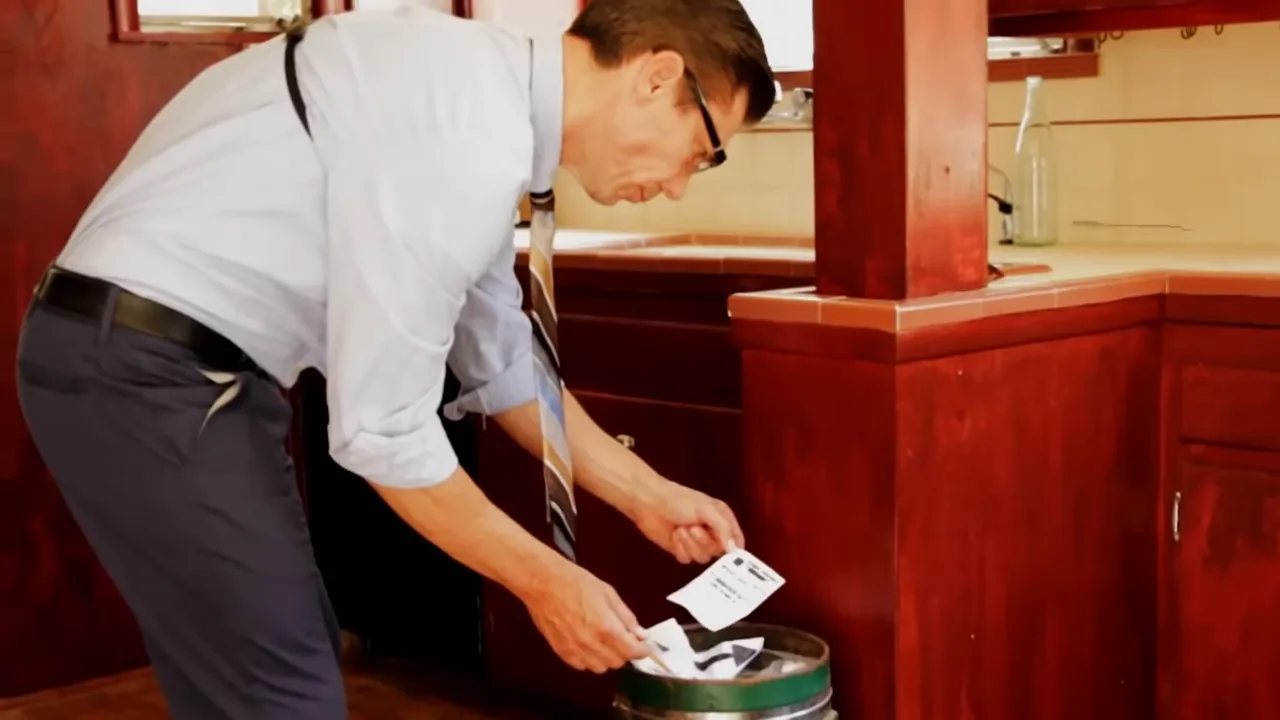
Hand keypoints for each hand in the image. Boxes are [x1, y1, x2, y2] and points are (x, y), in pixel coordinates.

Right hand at [521, 562, 649, 672]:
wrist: (544, 583)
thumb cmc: (578, 582)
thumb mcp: (608, 593)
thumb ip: (626, 617)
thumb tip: (641, 634)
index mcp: (606, 626)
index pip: (631, 651)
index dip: (642, 651)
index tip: (645, 646)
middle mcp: (591, 643)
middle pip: (618, 662)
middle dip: (626, 653)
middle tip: (625, 640)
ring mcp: (575, 649)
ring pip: (600, 668)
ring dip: (608, 658)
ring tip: (606, 643)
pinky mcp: (561, 652)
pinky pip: (582, 666)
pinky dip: (590, 660)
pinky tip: (590, 647)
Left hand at [630, 479, 745, 564]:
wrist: (649, 502)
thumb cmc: (678, 500)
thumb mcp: (706, 509)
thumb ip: (723, 528)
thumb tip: (734, 550)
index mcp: (722, 519)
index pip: (737, 541)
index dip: (733, 549)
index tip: (726, 551)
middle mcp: (712, 532)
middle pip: (718, 552)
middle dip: (703, 541)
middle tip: (692, 528)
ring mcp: (696, 542)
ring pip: (702, 557)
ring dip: (690, 544)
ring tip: (680, 529)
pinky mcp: (681, 549)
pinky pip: (687, 559)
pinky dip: (680, 548)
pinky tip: (674, 535)